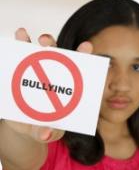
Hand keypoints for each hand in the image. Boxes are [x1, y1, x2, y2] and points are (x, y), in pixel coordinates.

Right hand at [1, 28, 92, 142]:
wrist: (27, 125)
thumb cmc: (44, 127)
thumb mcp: (50, 131)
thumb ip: (50, 132)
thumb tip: (46, 134)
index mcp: (68, 88)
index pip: (79, 71)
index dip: (85, 58)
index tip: (86, 47)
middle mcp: (57, 76)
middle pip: (62, 58)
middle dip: (60, 48)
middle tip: (53, 45)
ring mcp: (42, 72)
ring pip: (45, 52)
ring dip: (44, 43)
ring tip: (41, 41)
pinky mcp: (26, 72)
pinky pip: (25, 55)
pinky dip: (23, 44)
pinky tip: (21, 36)